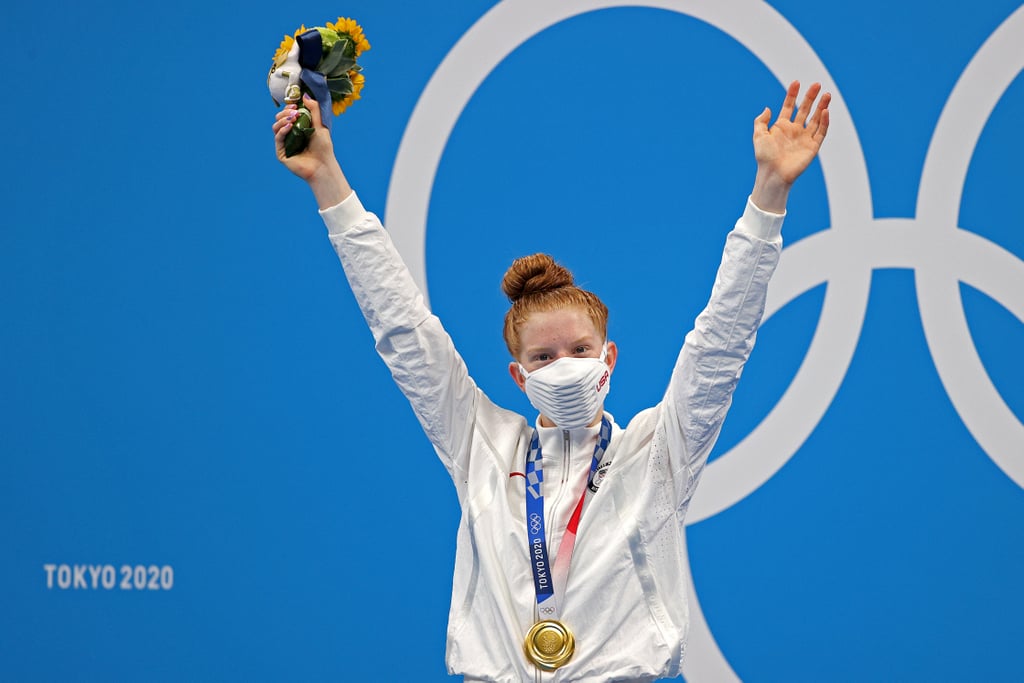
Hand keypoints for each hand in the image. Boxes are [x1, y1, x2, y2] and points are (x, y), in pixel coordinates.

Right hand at [272, 94, 352, 208]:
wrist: (323, 166)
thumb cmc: (324, 148)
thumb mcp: (320, 125)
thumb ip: (314, 110)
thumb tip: (305, 95)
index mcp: (298, 128)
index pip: (288, 114)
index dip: (289, 108)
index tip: (294, 104)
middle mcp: (290, 135)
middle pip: (280, 119)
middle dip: (285, 112)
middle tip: (295, 111)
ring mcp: (285, 144)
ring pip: (276, 127)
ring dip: (283, 119)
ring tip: (293, 118)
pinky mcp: (281, 153)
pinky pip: (278, 138)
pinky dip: (282, 130)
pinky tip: (289, 126)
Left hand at [750, 81, 829, 212]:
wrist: (773, 174)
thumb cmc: (764, 157)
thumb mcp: (759, 136)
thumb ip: (761, 121)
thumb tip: (767, 108)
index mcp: (781, 126)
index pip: (789, 106)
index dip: (792, 95)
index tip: (796, 82)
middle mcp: (795, 130)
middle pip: (805, 109)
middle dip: (811, 97)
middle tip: (816, 84)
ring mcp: (804, 137)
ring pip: (816, 119)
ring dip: (822, 107)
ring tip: (827, 94)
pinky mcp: (813, 146)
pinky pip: (821, 132)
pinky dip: (824, 122)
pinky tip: (825, 111)